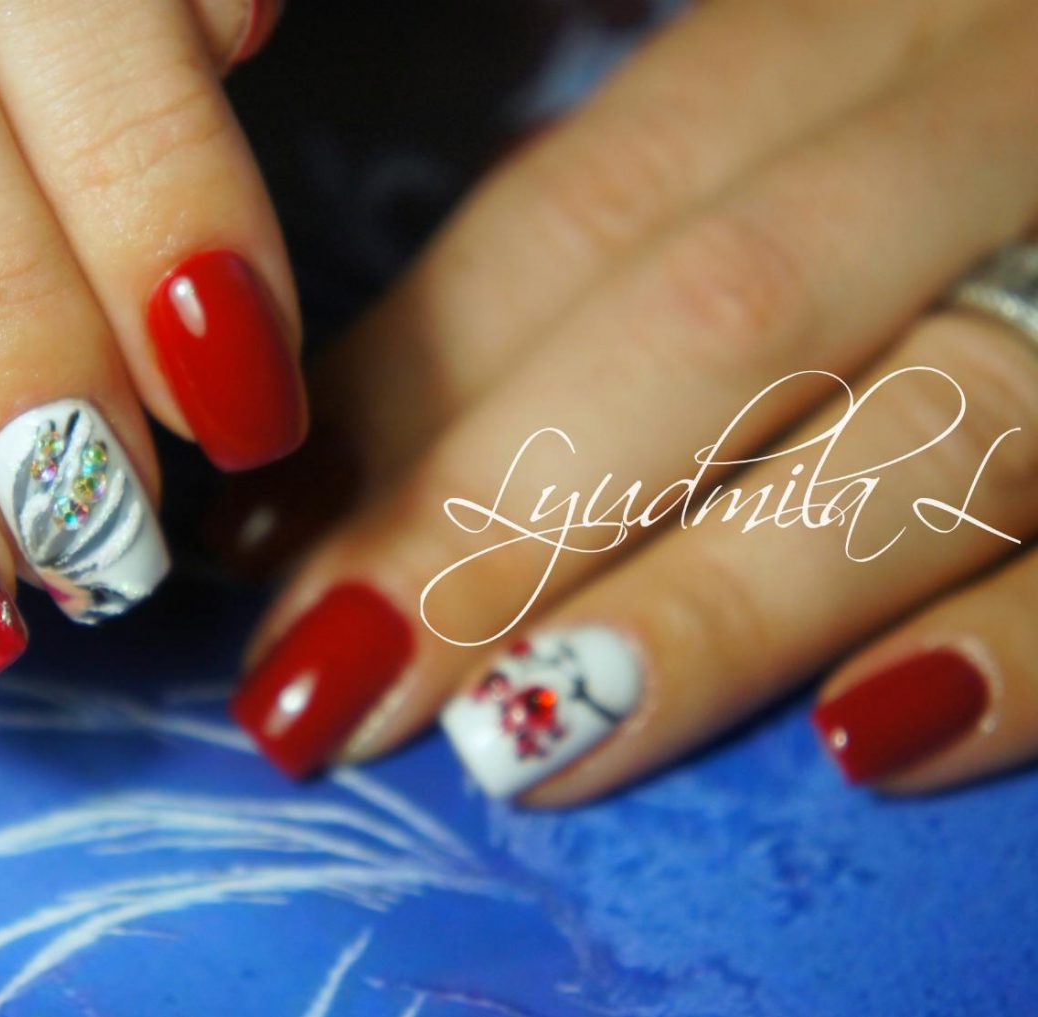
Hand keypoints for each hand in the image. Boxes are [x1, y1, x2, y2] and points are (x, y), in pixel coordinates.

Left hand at [221, 0, 1037, 797]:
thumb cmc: (942, 129)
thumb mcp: (783, 129)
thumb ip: (598, 252)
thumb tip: (327, 439)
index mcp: (835, 37)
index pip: (574, 218)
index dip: (404, 393)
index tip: (256, 550)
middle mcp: (980, 118)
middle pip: (711, 322)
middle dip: (498, 519)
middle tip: (320, 690)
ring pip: (921, 435)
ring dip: (705, 608)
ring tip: (511, 744)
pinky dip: (1026, 652)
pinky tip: (869, 745)